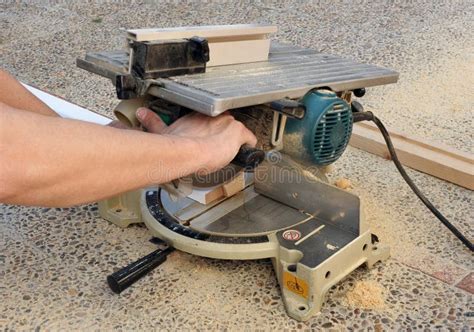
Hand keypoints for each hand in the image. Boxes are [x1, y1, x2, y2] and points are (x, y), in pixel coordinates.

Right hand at [136, 107, 256, 172]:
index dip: (207, 125)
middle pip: (222, 120)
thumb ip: (152, 122)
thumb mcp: (159, 131)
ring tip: (236, 147)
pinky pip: (250, 139)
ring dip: (235, 137)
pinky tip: (249, 150)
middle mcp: (211, 116)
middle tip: (221, 142)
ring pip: (235, 128)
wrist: (189, 152)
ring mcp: (226, 124)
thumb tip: (140, 113)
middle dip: (221, 130)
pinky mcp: (238, 133)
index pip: (205, 116)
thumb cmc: (174, 146)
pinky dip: (250, 144)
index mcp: (195, 116)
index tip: (206, 133)